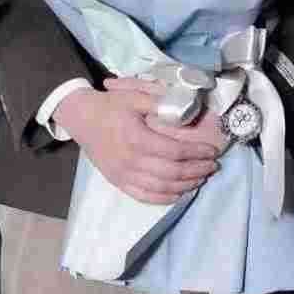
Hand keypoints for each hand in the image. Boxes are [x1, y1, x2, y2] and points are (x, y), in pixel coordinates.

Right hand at [54, 81, 221, 204]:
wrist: (80, 118)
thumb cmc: (109, 106)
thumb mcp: (134, 96)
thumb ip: (160, 103)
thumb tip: (187, 109)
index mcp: (136, 138)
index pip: (174, 152)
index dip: (197, 153)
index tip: (212, 151)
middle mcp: (130, 160)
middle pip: (172, 173)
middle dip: (197, 170)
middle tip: (213, 165)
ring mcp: (123, 175)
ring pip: (162, 187)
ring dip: (186, 185)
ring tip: (202, 177)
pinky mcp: (118, 182)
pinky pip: (145, 196)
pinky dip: (166, 197)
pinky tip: (180, 192)